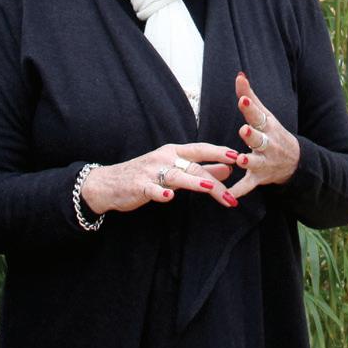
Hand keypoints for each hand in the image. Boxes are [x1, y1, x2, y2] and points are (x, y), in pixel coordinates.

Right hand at [81, 143, 237, 213]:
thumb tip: (228, 168)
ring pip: (176, 175)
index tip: (238, 156)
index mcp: (174, 152)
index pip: (201, 149)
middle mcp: (164, 158)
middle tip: (232, 195)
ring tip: (209, 186)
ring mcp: (151, 171)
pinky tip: (169, 197)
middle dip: (215, 180)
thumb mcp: (174, 168)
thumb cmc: (146, 174)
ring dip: (193, 180)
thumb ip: (201, 168)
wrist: (109, 182)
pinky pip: (151, 189)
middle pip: (194, 166)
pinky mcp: (139, 186)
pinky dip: (160, 193)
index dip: (219, 152)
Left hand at [228, 71, 299, 200]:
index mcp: (267, 127)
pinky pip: (248, 185)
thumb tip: (239, 74)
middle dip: (252, 135)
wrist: (295, 162)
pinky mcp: (259, 178)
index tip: (241, 100)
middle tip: (244, 130)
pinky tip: (229, 195)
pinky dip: (239, 190)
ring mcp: (264, 162)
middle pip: (259, 139)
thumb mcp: (265, 115)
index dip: (249, 107)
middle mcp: (267, 145)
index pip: (258, 115)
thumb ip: (249, 96)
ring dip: (247, 161)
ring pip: (254, 162)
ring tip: (240, 160)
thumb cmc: (273, 133)